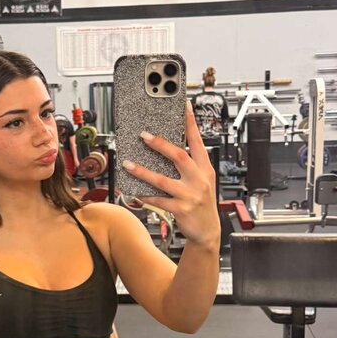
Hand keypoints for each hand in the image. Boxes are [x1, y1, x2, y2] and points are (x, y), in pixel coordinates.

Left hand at [121, 102, 219, 246]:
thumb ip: (189, 166)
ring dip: (143, 171)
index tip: (184, 105)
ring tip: (128, 164)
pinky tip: (134, 191)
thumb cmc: (202, 203)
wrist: (208, 231)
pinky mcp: (181, 209)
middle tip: (144, 135)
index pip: (198, 141)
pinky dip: (145, 195)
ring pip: (162, 179)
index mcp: (205, 169)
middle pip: (179, 156)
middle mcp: (199, 180)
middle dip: (160, 144)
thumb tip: (166, 149)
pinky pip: (158, 200)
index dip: (191, 123)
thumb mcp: (202, 181)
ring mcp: (190, 195)